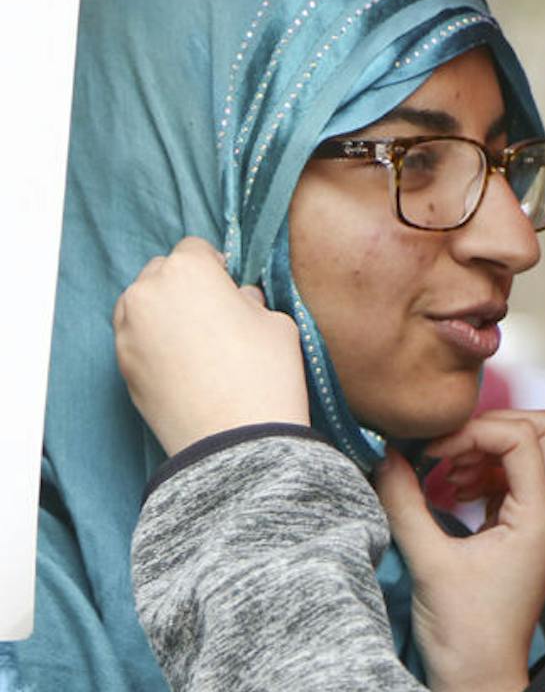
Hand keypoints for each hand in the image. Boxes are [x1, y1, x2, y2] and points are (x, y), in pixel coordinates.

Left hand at [114, 236, 309, 455]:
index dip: (219, 268)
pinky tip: (185, 368)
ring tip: (198, 345)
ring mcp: (127, 330)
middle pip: (163, 273)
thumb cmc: (264, 375)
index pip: (197, 249)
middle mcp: (147, 292)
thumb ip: (250, 301)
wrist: (236, 442)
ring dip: (166, 314)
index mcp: (187, 271)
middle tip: (216, 318)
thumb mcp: (277, 323)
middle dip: (186, 288)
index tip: (232, 290)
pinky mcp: (121, 365)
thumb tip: (237, 301)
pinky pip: (138, 339)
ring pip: (144, 306)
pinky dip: (155, 344)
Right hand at [373, 410, 544, 691]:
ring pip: (532, 450)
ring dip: (485, 450)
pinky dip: (483, 471)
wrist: (481, 684)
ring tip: (441, 477)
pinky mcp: (525, 532)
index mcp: (539, 518)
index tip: (430, 456)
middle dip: (491, 427)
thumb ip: (404, 502)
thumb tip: (384, 455)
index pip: (522, 437)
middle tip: (445, 451)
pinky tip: (447, 494)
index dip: (472, 433)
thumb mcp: (427, 562)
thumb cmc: (461, 632)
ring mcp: (542, 522)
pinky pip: (515, 478)